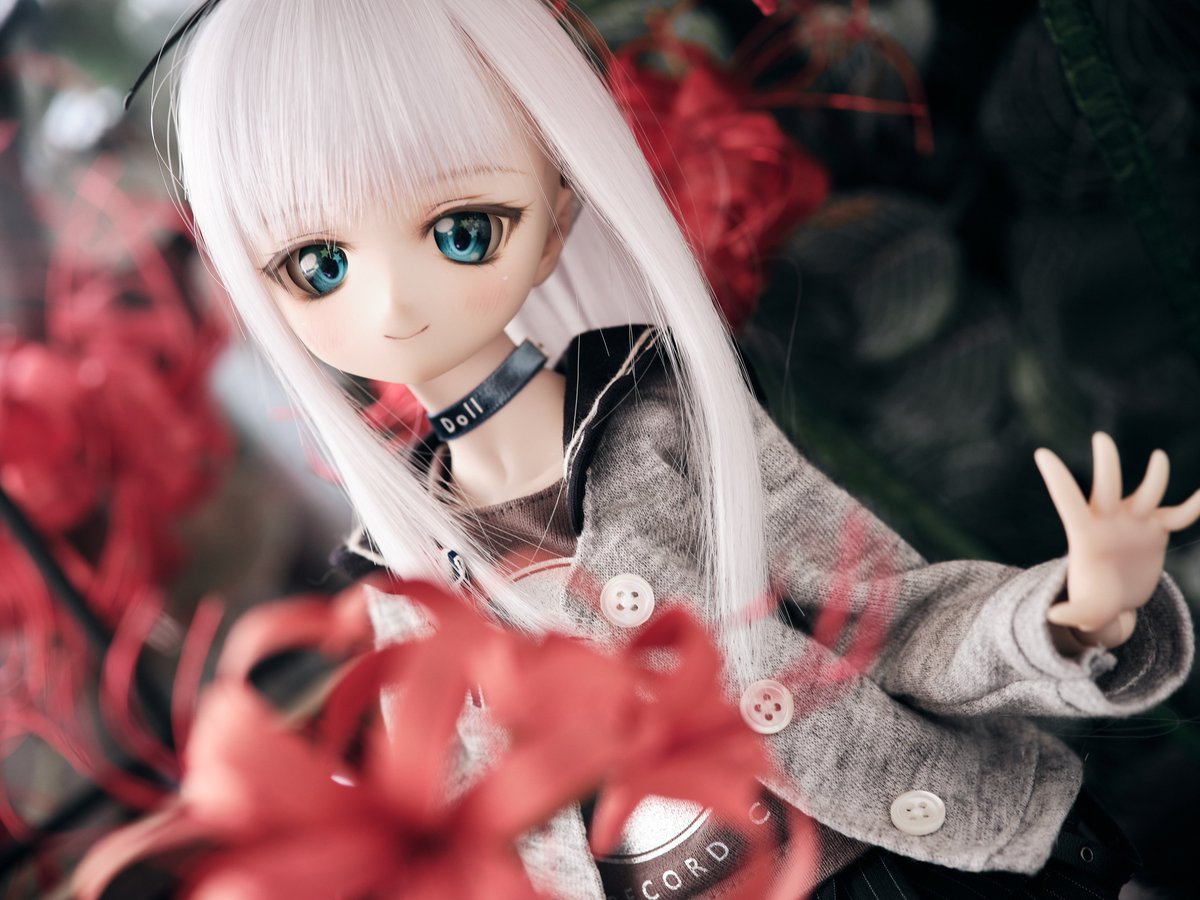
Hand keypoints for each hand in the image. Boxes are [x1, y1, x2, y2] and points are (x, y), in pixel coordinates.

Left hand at [1034, 433, 1199, 649]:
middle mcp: (1109, 519)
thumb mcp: (1085, 610)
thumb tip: (1053, 618)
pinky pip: (1181, 513)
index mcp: (1084, 533)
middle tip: (1100, 439)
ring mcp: (1135, 521)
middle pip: (1107, 486)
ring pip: (1148, 492)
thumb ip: (1074, 614)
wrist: (1115, 600)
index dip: (1057, 478)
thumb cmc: (1093, 601)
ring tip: (1158, 458)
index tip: (1041, 454)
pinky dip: (1195, 505)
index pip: (1067, 500)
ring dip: (1155, 476)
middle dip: (1106, 464)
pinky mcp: (1157, 528)